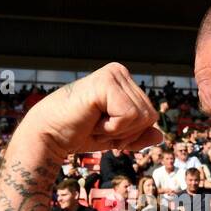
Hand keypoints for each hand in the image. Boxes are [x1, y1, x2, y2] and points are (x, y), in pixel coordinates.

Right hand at [23, 63, 162, 157]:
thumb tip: (161, 135)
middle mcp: (120, 72)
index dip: (130, 134)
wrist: (49, 135)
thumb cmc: (78, 133)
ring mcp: (114, 74)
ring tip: (94, 121)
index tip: (104, 128)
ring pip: (142, 117)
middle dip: (125, 133)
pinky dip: (111, 127)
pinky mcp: (106, 82)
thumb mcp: (115, 138)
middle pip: (150, 117)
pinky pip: (129, 116)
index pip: (150, 116)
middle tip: (97, 126)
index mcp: (124, 81)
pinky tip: (92, 119)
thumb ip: (138, 136)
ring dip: (117, 130)